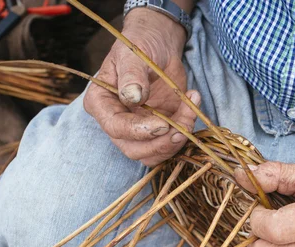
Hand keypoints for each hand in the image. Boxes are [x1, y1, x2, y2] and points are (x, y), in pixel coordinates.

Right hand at [84, 9, 199, 165]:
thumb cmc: (140, 45)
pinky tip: (193, 104)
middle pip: (134, 150)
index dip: (139, 131)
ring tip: (190, 110)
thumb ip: (132, 75)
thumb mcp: (133, 54)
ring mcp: (138, 130)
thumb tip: (133, 97)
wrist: (159, 45)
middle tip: (182, 128)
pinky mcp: (160, 131)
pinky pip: (171, 143)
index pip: (115, 127)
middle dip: (160, 144)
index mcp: (101, 103)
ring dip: (176, 141)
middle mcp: (116, 122)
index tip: (163, 124)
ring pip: (154, 154)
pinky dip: (186, 130)